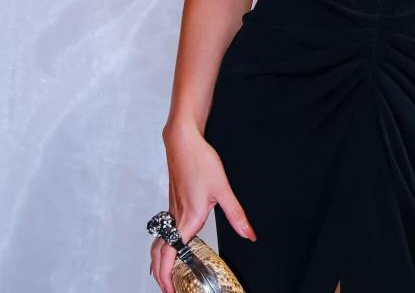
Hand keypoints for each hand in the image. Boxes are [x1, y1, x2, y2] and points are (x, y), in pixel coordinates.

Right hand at [149, 124, 256, 292]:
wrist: (183, 141)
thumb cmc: (200, 160)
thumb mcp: (223, 188)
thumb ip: (236, 215)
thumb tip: (249, 234)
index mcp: (188, 218)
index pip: (170, 255)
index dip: (167, 276)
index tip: (172, 290)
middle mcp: (176, 217)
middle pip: (159, 254)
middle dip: (160, 275)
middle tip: (169, 289)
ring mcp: (172, 211)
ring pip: (159, 242)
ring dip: (159, 261)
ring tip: (166, 275)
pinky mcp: (173, 203)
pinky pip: (163, 231)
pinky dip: (162, 246)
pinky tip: (172, 247)